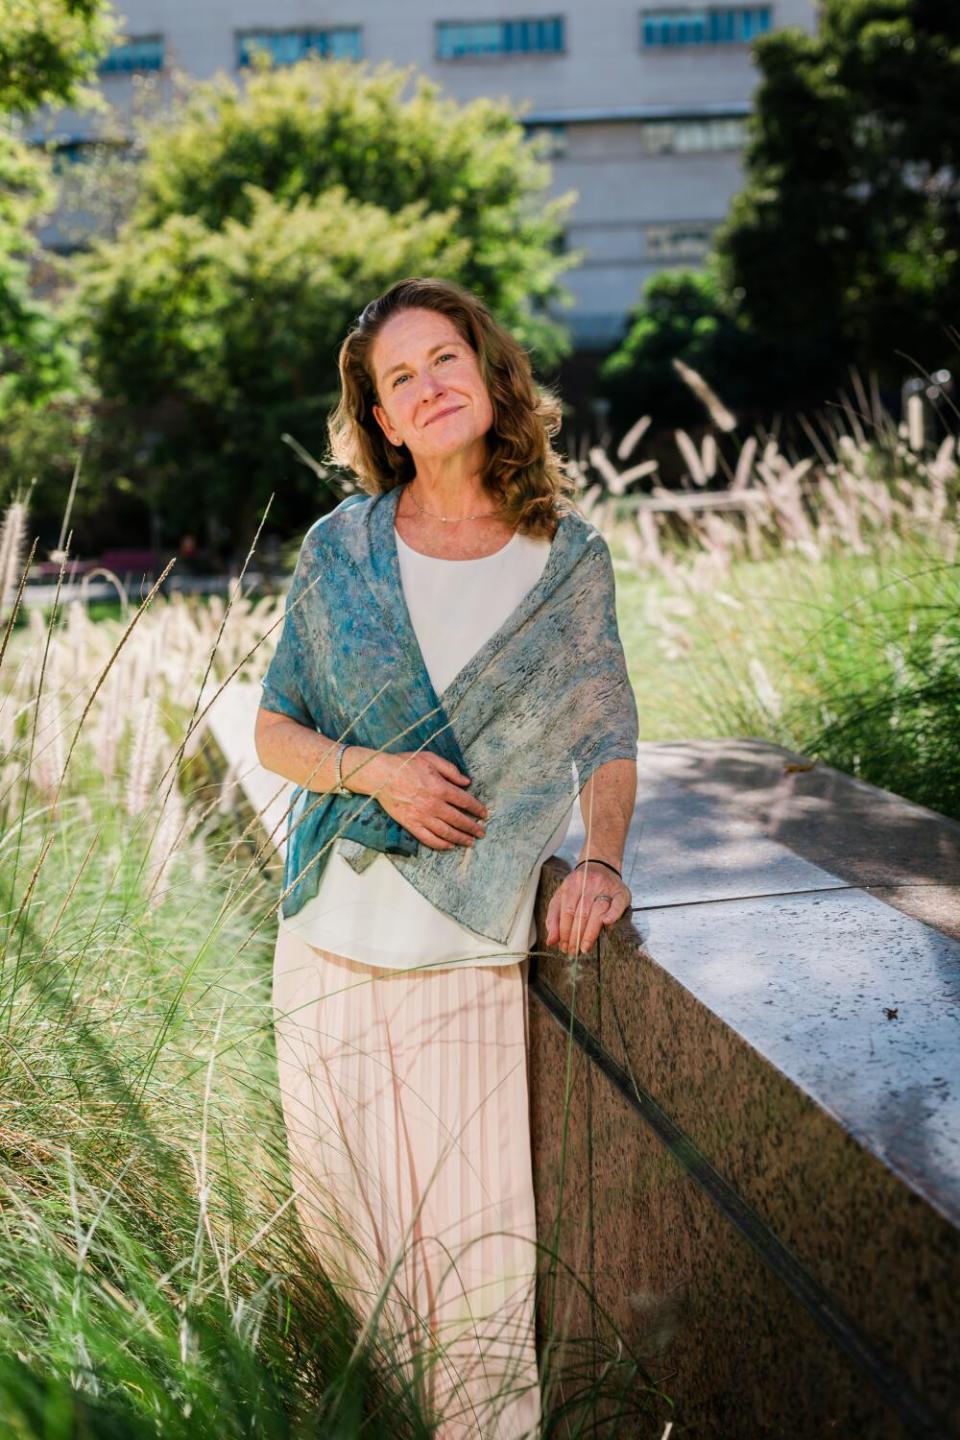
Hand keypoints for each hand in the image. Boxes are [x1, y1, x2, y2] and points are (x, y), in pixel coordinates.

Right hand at [373, 750, 488, 850]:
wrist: (380, 775)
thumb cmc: (405, 764)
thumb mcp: (431, 759)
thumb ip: (451, 770)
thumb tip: (467, 782)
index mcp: (441, 787)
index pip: (465, 801)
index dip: (477, 809)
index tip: (484, 814)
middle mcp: (434, 805)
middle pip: (459, 820)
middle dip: (472, 828)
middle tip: (482, 833)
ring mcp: (422, 816)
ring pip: (446, 832)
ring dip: (460, 838)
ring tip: (470, 842)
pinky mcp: (411, 824)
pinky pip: (428, 839)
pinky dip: (440, 844)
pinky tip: (449, 846)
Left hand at [545, 861, 631, 956]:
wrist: (601, 866)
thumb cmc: (579, 886)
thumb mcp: (562, 896)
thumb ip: (554, 917)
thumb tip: (551, 941)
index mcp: (572, 883)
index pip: (567, 911)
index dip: (564, 931)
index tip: (563, 947)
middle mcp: (589, 883)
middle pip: (581, 913)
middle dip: (575, 936)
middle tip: (572, 951)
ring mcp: (606, 887)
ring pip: (598, 911)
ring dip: (590, 932)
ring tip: (584, 947)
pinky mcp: (621, 892)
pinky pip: (618, 904)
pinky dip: (613, 914)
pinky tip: (607, 925)